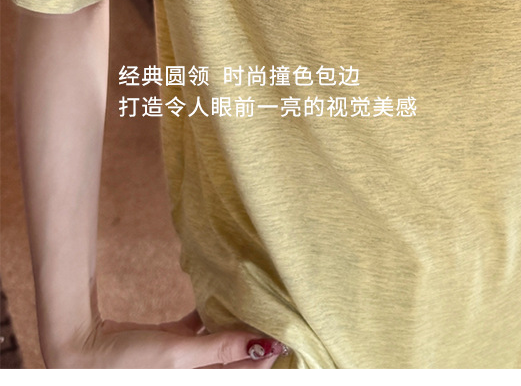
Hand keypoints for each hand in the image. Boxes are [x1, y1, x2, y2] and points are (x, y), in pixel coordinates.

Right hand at [44, 309, 286, 368]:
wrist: (82, 351)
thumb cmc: (128, 364)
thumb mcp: (178, 358)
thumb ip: (219, 351)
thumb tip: (264, 347)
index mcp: (199, 384)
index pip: (245, 373)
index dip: (267, 355)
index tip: (288, 330)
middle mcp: (194, 374)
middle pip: (235, 358)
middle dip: (254, 338)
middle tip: (275, 309)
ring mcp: (182, 359)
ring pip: (218, 340)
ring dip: (232, 323)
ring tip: (252, 300)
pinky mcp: (169, 342)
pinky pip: (197, 328)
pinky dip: (207, 313)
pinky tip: (217, 293)